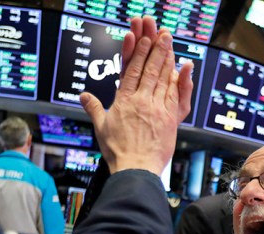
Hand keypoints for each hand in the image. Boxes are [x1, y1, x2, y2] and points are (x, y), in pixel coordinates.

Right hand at [81, 17, 192, 174]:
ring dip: (167, 60)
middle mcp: (141, 101)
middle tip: (162, 34)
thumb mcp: (101, 128)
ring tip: (170, 44)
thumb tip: (84, 97)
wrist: (135, 169)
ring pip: (163, 79)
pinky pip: (174, 95)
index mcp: (123, 101)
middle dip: (156, 50)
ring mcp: (156, 109)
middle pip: (150, 70)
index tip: (143, 39)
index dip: (138, 53)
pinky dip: (177, 81)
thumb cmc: (118, 151)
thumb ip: (94, 108)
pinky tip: (179, 69)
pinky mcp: (169, 119)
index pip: (132, 71)